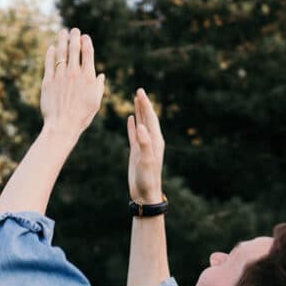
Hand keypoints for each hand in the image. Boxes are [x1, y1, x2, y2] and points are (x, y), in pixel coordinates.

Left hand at [41, 28, 104, 140]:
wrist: (62, 125)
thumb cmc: (81, 116)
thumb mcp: (96, 102)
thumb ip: (98, 86)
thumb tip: (100, 75)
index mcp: (88, 77)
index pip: (88, 53)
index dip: (86, 42)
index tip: (85, 37)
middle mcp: (74, 73)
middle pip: (74, 49)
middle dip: (74, 36)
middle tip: (74, 30)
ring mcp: (60, 76)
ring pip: (61, 53)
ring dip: (62, 40)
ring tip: (62, 32)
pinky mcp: (47, 81)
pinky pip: (49, 63)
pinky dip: (50, 54)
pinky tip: (51, 48)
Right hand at [127, 88, 164, 203]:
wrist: (145, 194)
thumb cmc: (147, 179)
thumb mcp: (146, 161)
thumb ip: (144, 143)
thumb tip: (140, 126)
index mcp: (155, 141)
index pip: (150, 118)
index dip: (145, 105)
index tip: (140, 92)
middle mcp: (151, 141)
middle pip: (147, 118)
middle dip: (143, 104)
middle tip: (139, 90)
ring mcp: (144, 145)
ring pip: (141, 124)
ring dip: (139, 112)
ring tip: (136, 99)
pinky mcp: (137, 151)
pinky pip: (134, 134)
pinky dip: (132, 125)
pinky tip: (131, 118)